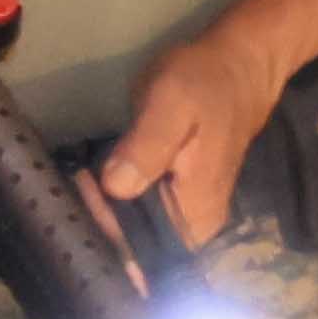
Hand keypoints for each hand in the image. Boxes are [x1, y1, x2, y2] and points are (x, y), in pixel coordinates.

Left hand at [89, 17, 292, 250]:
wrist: (241, 66)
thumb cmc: (206, 84)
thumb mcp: (171, 105)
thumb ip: (146, 148)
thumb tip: (115, 187)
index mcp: (196, 216)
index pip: (139, 252)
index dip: (104, 228)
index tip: (82, 191)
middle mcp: (195, 227)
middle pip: (136, 249)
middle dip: (99, 222)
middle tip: (75, 182)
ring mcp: (189, 215)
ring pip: (136, 233)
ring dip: (105, 212)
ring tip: (81, 181)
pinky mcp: (182, 199)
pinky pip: (142, 216)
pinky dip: (117, 203)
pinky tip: (99, 182)